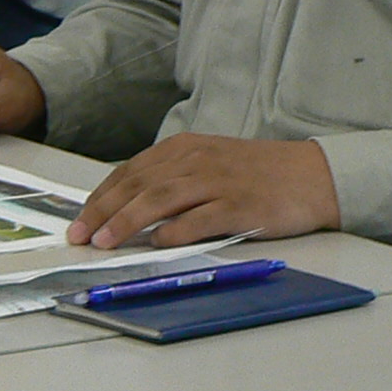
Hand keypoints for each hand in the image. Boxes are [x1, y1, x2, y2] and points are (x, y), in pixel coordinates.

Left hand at [68, 133, 340, 247]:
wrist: (312, 174)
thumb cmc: (256, 173)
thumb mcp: (207, 164)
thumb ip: (171, 180)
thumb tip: (127, 207)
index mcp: (184, 148)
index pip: (130, 172)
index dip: (101, 197)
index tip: (79, 220)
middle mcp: (196, 160)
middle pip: (139, 184)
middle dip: (104, 210)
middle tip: (80, 235)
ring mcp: (218, 181)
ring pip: (162, 199)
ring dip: (129, 220)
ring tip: (106, 241)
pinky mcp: (241, 205)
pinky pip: (203, 217)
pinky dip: (177, 229)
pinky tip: (157, 242)